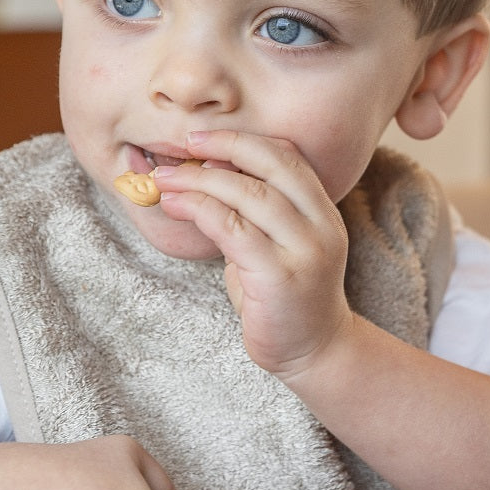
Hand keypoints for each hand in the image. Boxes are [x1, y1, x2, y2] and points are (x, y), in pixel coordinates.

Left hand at [153, 130, 354, 380]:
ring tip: (165, 179)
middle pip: (272, 167)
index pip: (288, 157)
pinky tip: (177, 206)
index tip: (203, 138)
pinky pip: (234, 230)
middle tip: (183, 145)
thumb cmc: (284, 298)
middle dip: (223, 149)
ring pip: (249, 196)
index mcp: (323, 212)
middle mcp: (321, 226)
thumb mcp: (276, 245)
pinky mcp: (279, 277)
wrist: (314, 351)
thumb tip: (204, 172)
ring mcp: (305, 252)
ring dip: (200, 181)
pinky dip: (200, 210)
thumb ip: (253, 212)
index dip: (244, 140)